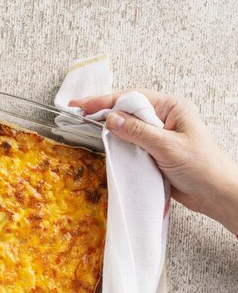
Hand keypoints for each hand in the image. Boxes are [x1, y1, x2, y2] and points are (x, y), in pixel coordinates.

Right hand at [70, 90, 237, 234]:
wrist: (215, 194)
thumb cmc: (201, 166)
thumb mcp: (167, 146)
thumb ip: (138, 132)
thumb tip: (111, 118)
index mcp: (172, 107)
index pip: (133, 98)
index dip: (105, 101)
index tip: (82, 106)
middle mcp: (164, 118)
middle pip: (128, 110)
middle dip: (103, 110)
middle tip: (77, 113)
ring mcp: (159, 136)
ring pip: (128, 128)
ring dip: (109, 128)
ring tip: (85, 126)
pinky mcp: (155, 153)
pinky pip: (132, 145)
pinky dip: (118, 144)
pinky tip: (104, 144)